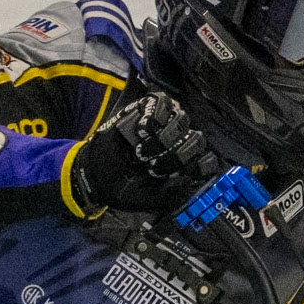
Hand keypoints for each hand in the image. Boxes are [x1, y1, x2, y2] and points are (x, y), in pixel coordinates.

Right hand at [71, 91, 216, 212]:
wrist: (97, 178)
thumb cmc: (126, 189)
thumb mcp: (154, 200)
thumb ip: (178, 195)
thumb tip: (199, 184)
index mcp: (183, 164)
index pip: (207, 159)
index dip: (199, 165)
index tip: (180, 175)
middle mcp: (177, 143)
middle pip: (196, 139)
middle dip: (176, 155)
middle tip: (153, 167)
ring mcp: (163, 125)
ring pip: (182, 120)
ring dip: (163, 138)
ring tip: (142, 150)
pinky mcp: (145, 110)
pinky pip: (162, 102)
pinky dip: (155, 116)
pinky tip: (142, 130)